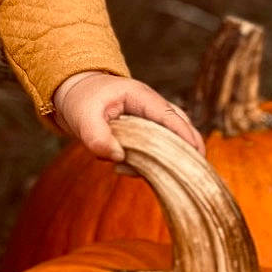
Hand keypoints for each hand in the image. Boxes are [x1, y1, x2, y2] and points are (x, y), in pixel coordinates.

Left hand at [50, 71, 205, 163]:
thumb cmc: (81, 100)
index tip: (197, 157)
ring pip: (172, 141)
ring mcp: (151, 120)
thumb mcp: (83, 116)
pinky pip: (156, 150)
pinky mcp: (145, 133)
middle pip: (183, 129)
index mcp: (142, 98)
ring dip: (162, 160)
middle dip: (187, 152)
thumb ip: (97, 136)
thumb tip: (118, 157)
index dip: (185, 137)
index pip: (171, 118)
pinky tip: (120, 168)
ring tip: (131, 170)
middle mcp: (152, 108)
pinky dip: (147, 163)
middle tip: (186, 177)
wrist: (74, 94)